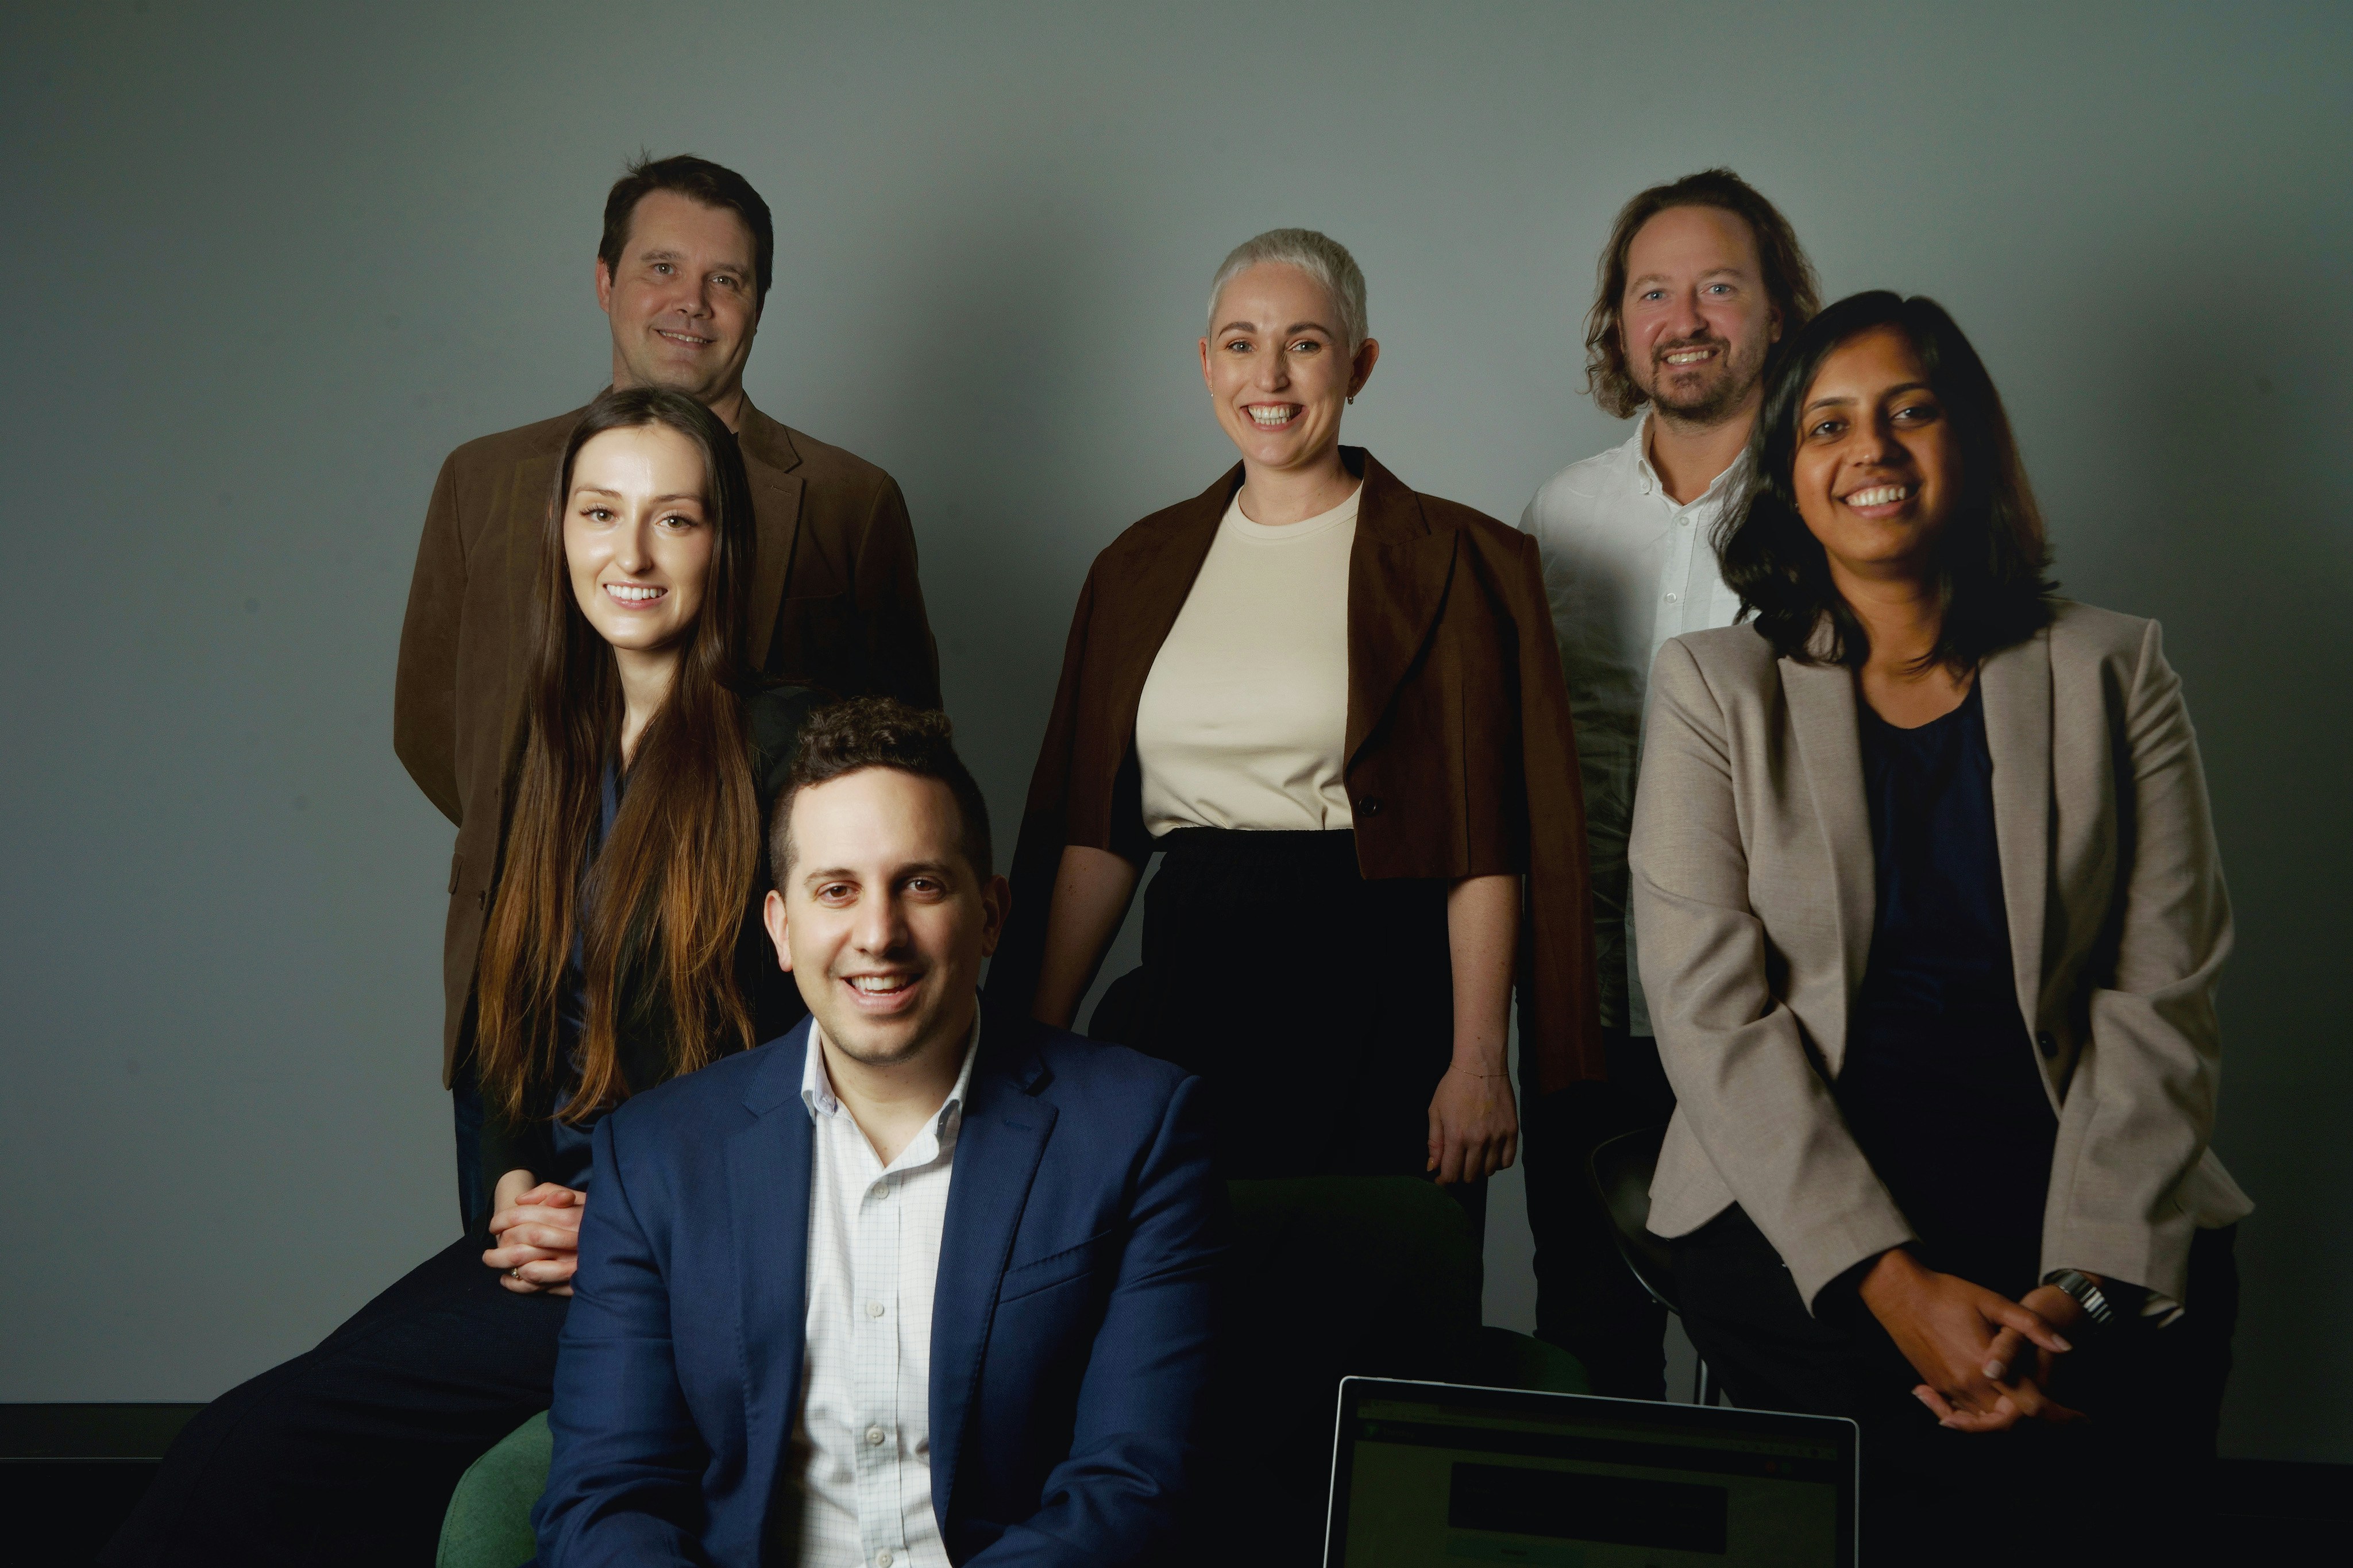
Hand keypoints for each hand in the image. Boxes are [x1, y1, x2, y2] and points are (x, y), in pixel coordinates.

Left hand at [482, 1171, 585, 1295]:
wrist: (621, 1245)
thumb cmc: (589, 1218)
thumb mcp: (577, 1196)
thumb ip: (550, 1191)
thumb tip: (522, 1200)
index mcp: (572, 1215)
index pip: (528, 1215)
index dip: (504, 1219)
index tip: (493, 1225)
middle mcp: (572, 1239)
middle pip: (526, 1239)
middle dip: (501, 1242)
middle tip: (488, 1247)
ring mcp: (572, 1262)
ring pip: (528, 1264)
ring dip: (504, 1263)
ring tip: (492, 1261)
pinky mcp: (572, 1282)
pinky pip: (537, 1285)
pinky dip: (516, 1284)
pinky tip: (508, 1279)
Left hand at [1426, 1064, 1518, 1184]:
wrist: (1481, 1066)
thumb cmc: (1453, 1086)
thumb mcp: (1435, 1111)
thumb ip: (1434, 1142)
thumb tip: (1433, 1167)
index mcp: (1457, 1137)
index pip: (1451, 1174)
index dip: (1444, 1179)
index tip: (1441, 1177)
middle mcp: (1479, 1141)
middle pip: (1470, 1176)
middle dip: (1460, 1175)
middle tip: (1457, 1164)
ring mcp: (1498, 1137)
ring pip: (1489, 1171)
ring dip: (1478, 1170)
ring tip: (1473, 1158)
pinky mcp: (1512, 1131)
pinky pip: (1507, 1161)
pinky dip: (1498, 1163)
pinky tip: (1490, 1155)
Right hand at [1857, 1249, 2078, 1431]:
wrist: (1898, 1293)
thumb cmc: (1946, 1293)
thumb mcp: (1993, 1302)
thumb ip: (2031, 1325)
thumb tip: (2065, 1345)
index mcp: (1985, 1367)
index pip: (2030, 1407)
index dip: (2061, 1416)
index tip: (2083, 1420)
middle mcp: (1967, 1386)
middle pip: (2009, 1422)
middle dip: (2038, 1423)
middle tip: (2066, 1420)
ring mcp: (1948, 1389)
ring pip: (1985, 1422)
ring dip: (2009, 1421)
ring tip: (2032, 1412)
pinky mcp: (1935, 1385)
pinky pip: (1961, 1414)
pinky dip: (1980, 1417)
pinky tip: (1991, 1402)